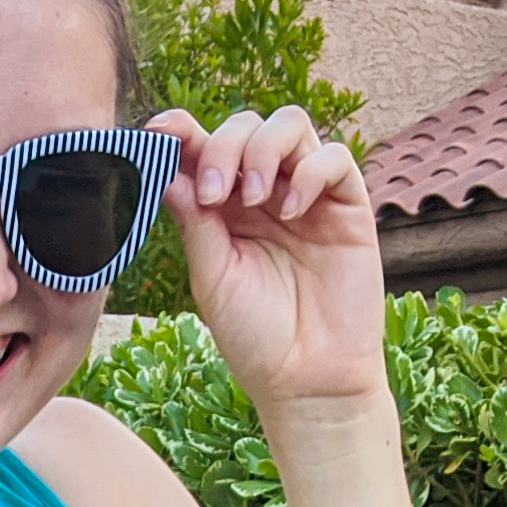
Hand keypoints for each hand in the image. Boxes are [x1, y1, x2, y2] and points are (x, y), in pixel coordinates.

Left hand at [151, 103, 388, 414]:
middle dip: (224, 145)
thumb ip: (195, 224)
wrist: (307, 381)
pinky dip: (308, 173)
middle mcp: (265, 193)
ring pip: (291, 126)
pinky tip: (291, 213)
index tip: (158, 134)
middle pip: (247, 125)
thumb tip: (167, 170)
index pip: (204, 148)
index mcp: (224, 208)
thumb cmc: (255, 336)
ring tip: (251, 198)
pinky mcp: (348, 208)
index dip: (182, 130)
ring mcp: (308, 196)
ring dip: (263, 148)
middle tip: (214, 195)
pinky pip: (335, 159)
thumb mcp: (213, 278)